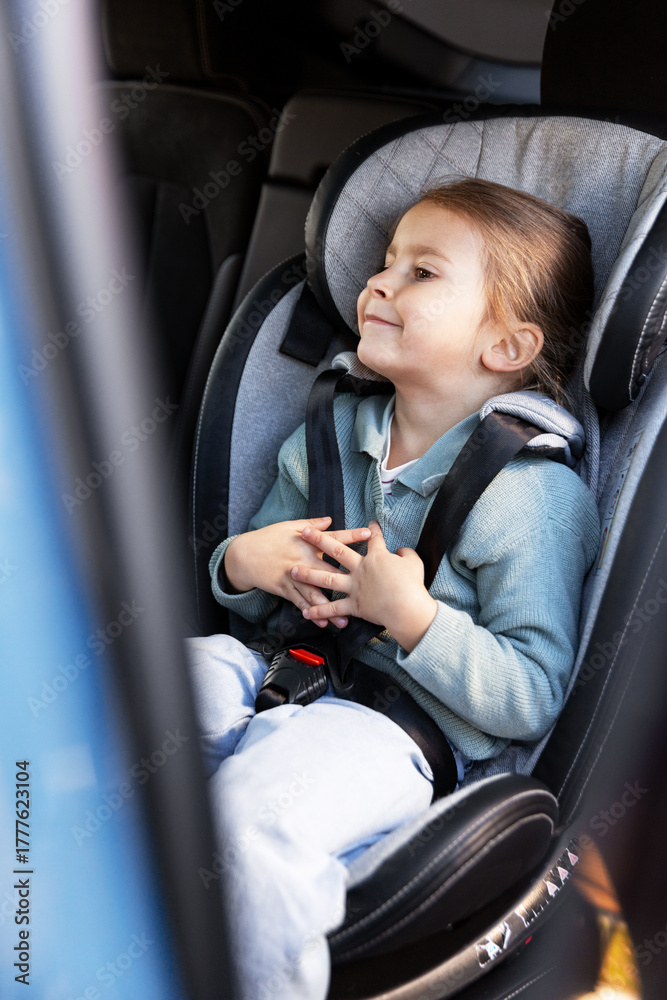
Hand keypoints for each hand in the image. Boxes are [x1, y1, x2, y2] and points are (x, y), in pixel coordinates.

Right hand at [223, 517, 371, 627]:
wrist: (244, 555)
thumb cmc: (268, 538)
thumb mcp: (288, 526)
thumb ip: (311, 524)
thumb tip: (329, 519)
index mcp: (306, 543)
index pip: (333, 538)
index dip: (351, 535)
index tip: (368, 534)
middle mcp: (302, 560)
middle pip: (329, 572)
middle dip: (347, 581)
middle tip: (365, 591)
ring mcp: (294, 576)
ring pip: (315, 593)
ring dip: (330, 608)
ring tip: (344, 619)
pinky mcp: (285, 588)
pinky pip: (300, 603)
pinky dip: (311, 613)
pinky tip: (322, 622)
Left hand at [291, 520, 437, 650]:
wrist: (407, 608)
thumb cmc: (412, 585)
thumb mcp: (414, 563)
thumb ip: (406, 554)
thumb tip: (401, 550)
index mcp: (377, 557)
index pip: (373, 539)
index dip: (371, 531)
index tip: (369, 524)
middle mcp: (361, 569)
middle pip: (337, 551)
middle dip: (319, 540)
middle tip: (305, 533)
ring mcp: (354, 587)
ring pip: (326, 578)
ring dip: (308, 574)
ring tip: (293, 570)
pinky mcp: (354, 605)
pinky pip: (333, 608)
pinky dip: (319, 610)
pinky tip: (305, 611)